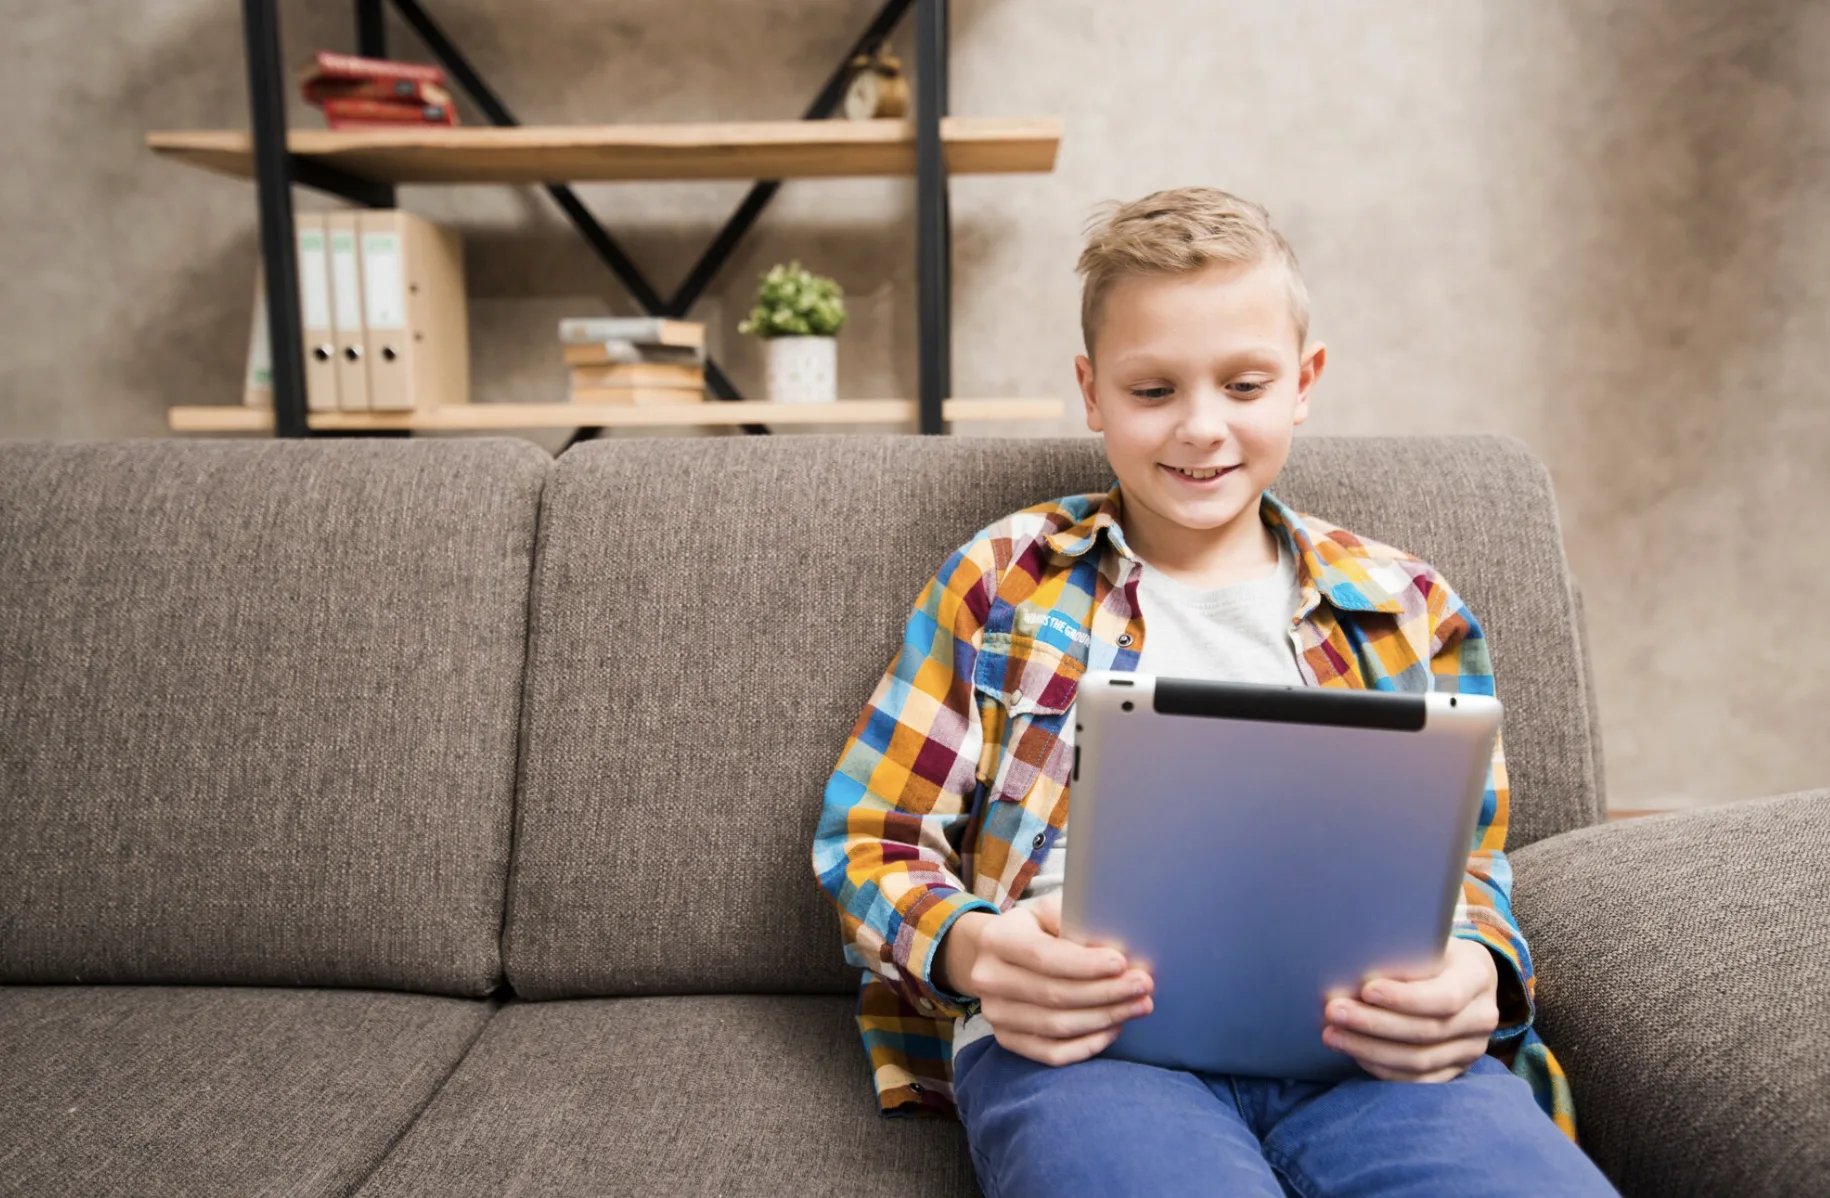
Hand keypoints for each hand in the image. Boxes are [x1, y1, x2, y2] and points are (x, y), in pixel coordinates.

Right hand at [940, 891, 1154, 1066]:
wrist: (992, 954)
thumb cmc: (1033, 928)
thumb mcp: (1048, 909)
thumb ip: (1075, 917)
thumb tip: (1117, 940)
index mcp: (998, 938)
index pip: (1045, 957)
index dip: (1086, 965)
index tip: (1123, 963)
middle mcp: (988, 978)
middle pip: (1055, 995)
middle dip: (1106, 992)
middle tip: (1144, 986)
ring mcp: (995, 1013)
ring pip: (1057, 1026)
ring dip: (1104, 1018)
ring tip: (1139, 1006)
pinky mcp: (1006, 1039)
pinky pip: (1051, 1053)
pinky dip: (1087, 1045)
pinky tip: (1113, 1028)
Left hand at [1320, 938, 1499, 1081]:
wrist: (1465, 975)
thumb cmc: (1433, 951)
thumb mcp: (1426, 940)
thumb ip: (1401, 952)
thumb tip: (1351, 964)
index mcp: (1477, 977)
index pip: (1445, 996)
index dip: (1404, 998)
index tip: (1366, 990)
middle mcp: (1482, 1017)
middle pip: (1426, 1031)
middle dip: (1374, 1024)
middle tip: (1334, 1012)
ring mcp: (1472, 1048)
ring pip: (1420, 1060)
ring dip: (1370, 1049)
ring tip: (1333, 1035)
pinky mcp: (1457, 1069)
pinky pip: (1419, 1079)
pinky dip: (1384, 1069)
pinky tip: (1355, 1054)